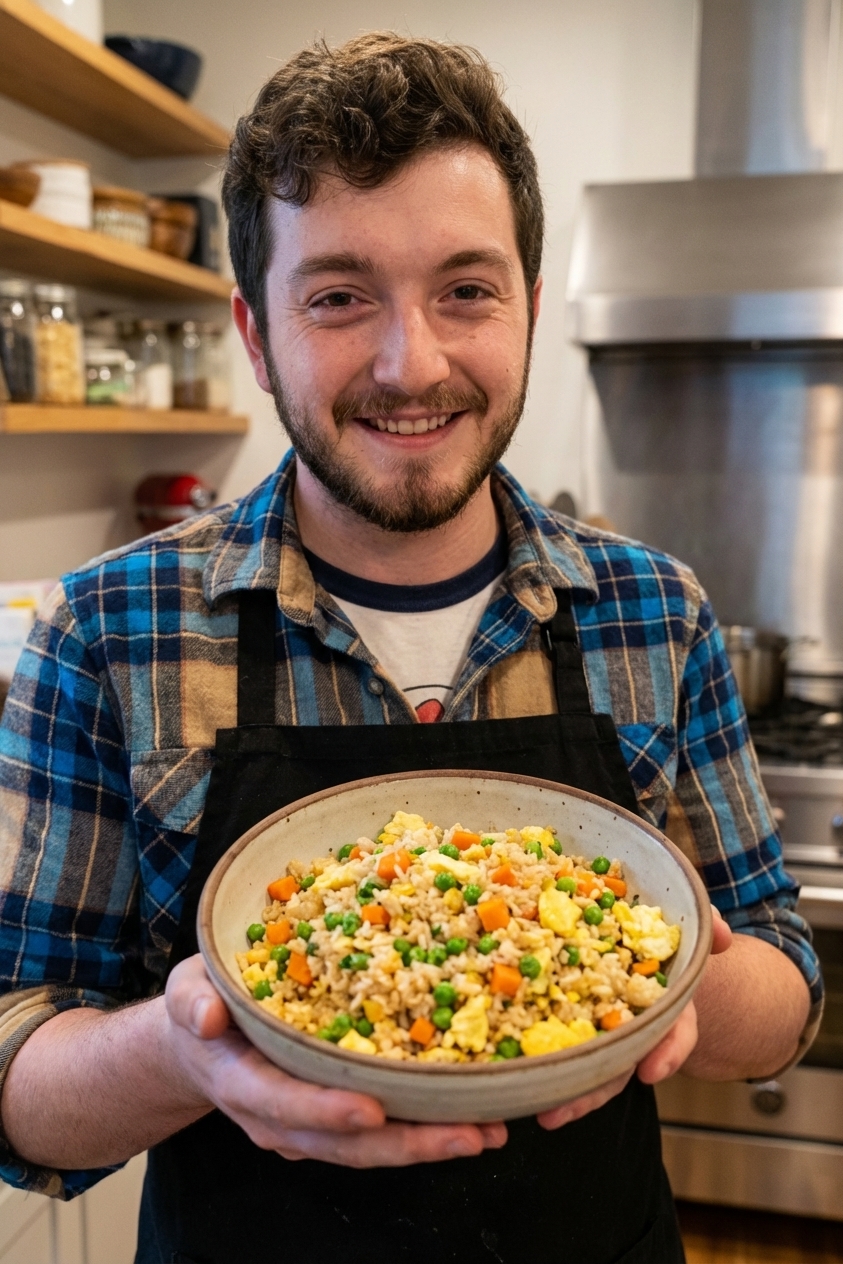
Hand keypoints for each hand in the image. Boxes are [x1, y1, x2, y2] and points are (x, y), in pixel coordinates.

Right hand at [165, 954, 506, 1166]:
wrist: (205, 1037)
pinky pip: (382, 1134)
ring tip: (486, 1131)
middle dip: (408, 1142)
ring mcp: (310, 1127)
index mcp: (243, 1084)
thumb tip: (208, 1015)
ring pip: (372, 1147)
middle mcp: (280, 1118)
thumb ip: (193, 1000)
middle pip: (345, 1142)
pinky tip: (472, 1119)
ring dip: (430, 1143)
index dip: (326, 1109)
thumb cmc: (203, 1005)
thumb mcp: (188, 989)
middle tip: (466, 1133)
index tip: (371, 1108)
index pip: (284, 1103)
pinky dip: (425, 1131)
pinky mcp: (336, 1120)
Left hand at [538, 904, 732, 1129]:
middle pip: (620, 1064)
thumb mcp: (687, 935)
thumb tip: (722, 934)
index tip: (652, 1072)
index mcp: (667, 1006)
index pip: (675, 1034)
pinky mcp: (573, 1023)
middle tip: (568, 1110)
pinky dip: (546, 1066)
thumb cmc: (665, 947)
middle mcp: (636, 1027)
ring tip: (547, 1113)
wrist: (645, 947)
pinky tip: (522, 1084)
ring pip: (590, 1068)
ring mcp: (605, 1032)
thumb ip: (706, 929)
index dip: (667, 1053)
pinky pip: (563, 1047)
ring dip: (569, 1094)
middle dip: (596, 1091)